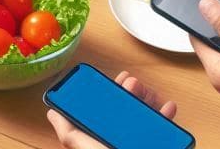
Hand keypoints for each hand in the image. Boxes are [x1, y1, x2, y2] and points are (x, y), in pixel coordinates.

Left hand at [46, 72, 176, 147]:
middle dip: (132, 93)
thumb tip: (51, 112)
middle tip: (135, 83)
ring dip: (149, 101)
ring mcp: (141, 142)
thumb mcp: (83, 146)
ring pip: (148, 117)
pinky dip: (168, 117)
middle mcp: (122, 139)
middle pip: (129, 110)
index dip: (113, 91)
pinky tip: (169, 107)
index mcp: (104, 137)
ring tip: (150, 94)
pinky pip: (168, 132)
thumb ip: (68, 131)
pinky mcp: (161, 145)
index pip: (108, 109)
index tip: (120, 78)